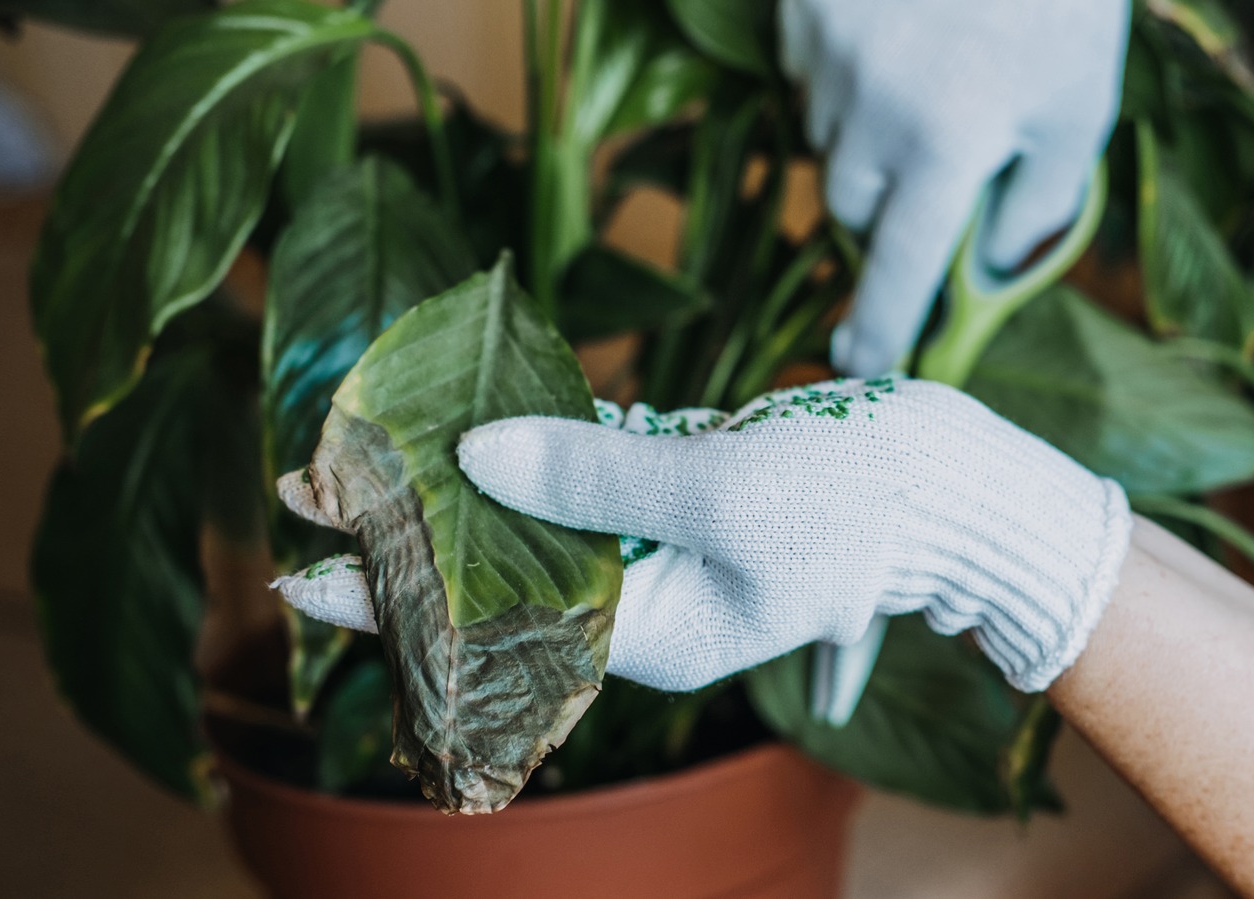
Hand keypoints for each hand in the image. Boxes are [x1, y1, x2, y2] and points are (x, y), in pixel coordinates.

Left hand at [274, 378, 1131, 692]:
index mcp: (654, 629)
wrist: (950, 483)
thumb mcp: (721, 492)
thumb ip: (597, 477)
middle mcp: (649, 601)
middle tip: (311, 492)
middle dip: (414, 534)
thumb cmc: (853, 502)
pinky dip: (545, 449)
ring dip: (468, 483)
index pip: (495, 620)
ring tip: (374, 451)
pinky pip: (596, 479)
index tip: (303, 571)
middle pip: (507, 572)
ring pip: (544, 519)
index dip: (394, 597)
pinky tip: (485, 425)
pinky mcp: (686, 500)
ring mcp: (669, 551)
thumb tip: (478, 452)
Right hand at [781, 0, 1130, 374]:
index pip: (903, 264)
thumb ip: (1040, 205)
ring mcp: (830, 53)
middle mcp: (876, 106)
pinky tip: (898, 29)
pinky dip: (847, 72)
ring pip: (830, 141)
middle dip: (892, 200)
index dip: (880, 324)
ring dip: (870, 133)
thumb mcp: (1080, 106)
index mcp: (952, 140)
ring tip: (931, 67)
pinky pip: (810, 76)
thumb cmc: (1059, 0)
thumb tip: (987, 271)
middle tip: (943, 152)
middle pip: (854, 205)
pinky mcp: (804, 11)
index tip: (858, 364)